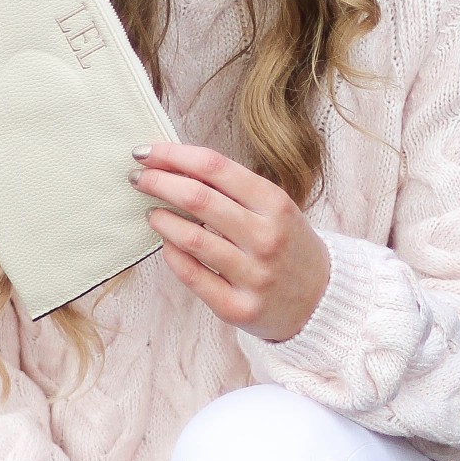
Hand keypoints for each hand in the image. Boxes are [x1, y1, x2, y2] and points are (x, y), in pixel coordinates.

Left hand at [132, 142, 329, 341]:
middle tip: (137, 177)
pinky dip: (172, 255)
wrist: (322, 301)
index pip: (215, 167)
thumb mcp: (274, 208)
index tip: (146, 152)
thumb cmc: (288, 245)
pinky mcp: (238, 308)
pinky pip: (192, 276)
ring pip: (190, 238)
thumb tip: (174, 164)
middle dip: (158, 182)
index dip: (173, 155)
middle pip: (198, 199)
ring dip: (161, 219)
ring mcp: (253, 276)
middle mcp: (266, 238)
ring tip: (152, 213)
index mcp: (276, 204)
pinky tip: (166, 244)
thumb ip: (232, 188)